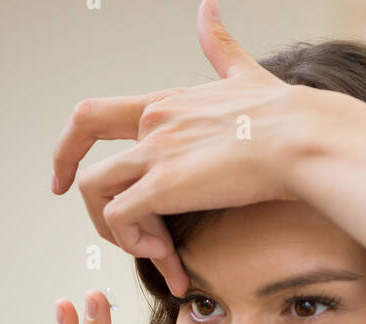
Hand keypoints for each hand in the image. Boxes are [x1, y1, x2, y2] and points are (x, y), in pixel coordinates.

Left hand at [50, 0, 301, 295]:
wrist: (302, 136)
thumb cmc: (285, 114)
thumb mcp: (243, 72)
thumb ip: (220, 46)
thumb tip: (209, 6)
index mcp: (164, 104)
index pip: (92, 116)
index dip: (68, 148)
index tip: (63, 178)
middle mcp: (151, 124)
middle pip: (86, 165)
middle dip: (89, 206)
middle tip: (113, 236)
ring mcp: (155, 152)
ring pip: (95, 194)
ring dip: (117, 232)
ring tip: (159, 252)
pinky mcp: (164, 184)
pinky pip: (120, 219)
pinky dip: (134, 243)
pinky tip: (169, 256)